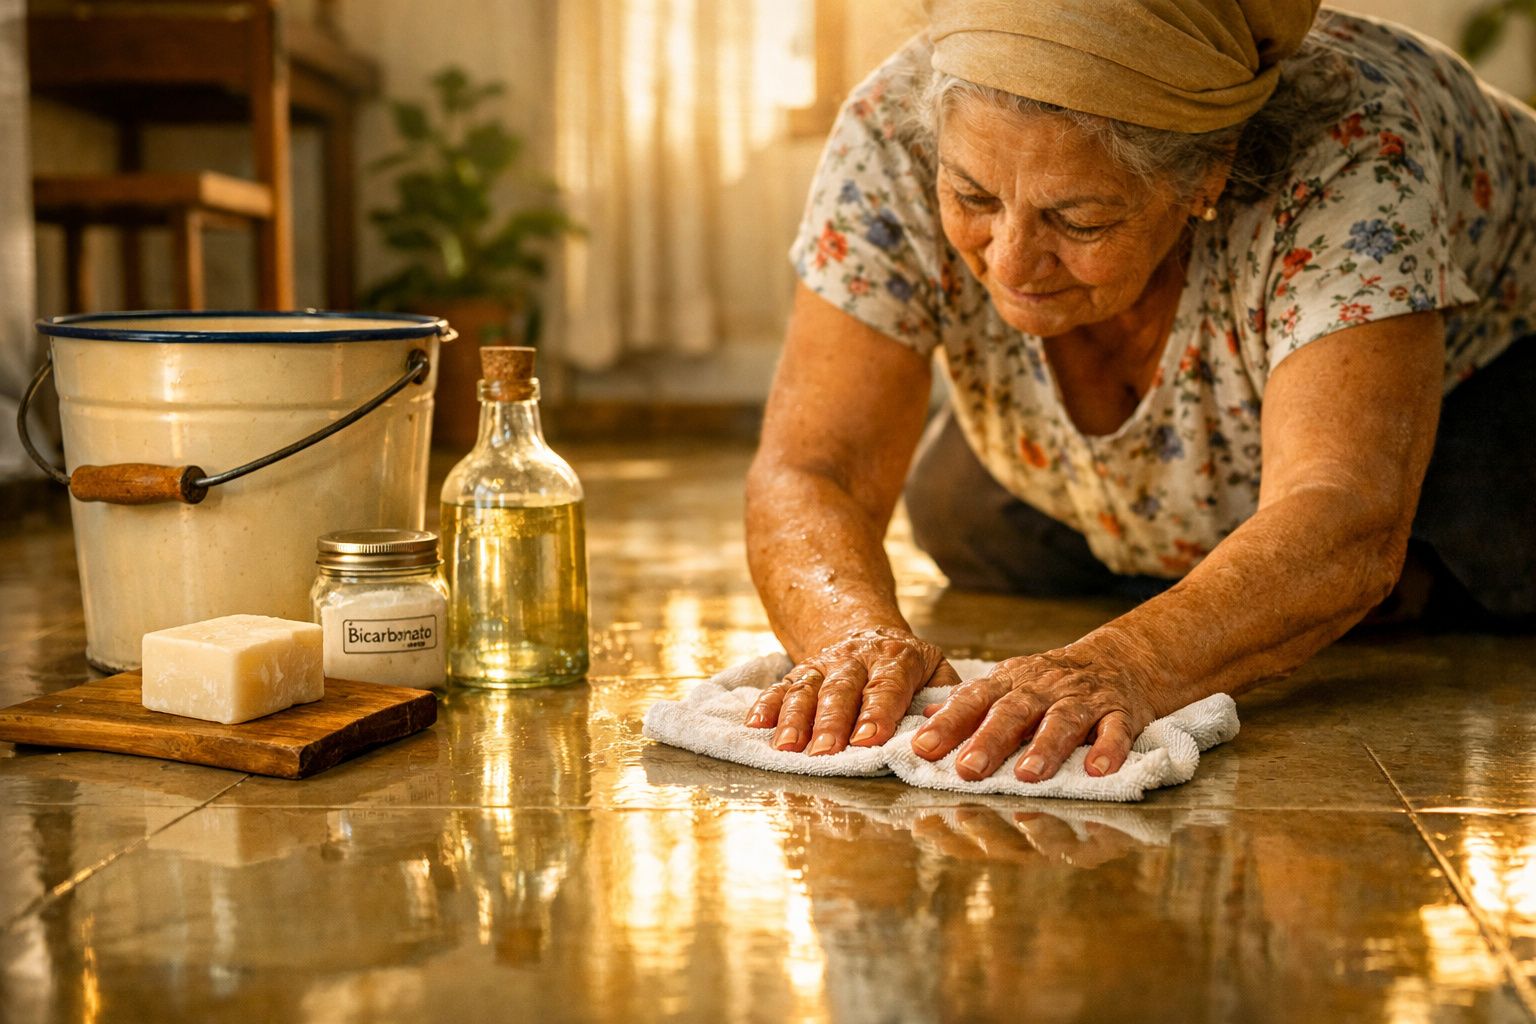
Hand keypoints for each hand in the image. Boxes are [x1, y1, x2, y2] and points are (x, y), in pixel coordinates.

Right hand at [745, 626, 960, 754]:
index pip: (886, 687)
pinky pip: (780, 686)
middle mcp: (857, 658)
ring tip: (787, 747)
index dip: (877, 713)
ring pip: (807, 689)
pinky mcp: (802, 671)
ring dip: (794, 719)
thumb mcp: (937, 670)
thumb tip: (943, 726)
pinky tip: (755, 725)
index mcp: (896, 658)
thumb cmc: (908, 667)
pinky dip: (766, 705)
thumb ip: (945, 697)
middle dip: (832, 722)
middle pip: (841, 690)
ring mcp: (825, 664)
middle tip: (826, 752)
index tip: (869, 740)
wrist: (869, 635)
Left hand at [909, 644, 1165, 781]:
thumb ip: (970, 700)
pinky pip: (1116, 729)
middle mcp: (1043, 689)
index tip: (923, 747)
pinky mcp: (1120, 712)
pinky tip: (1098, 771)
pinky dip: (1108, 749)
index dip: (948, 723)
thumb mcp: (1009, 681)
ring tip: (1028, 775)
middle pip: (1014, 711)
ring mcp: (1083, 700)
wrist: (1120, 658)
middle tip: (967, 769)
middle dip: (989, 740)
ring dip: (1045, 747)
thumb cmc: (1052, 681)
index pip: (974, 700)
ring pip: (1062, 721)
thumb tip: (926, 715)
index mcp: (1011, 682)